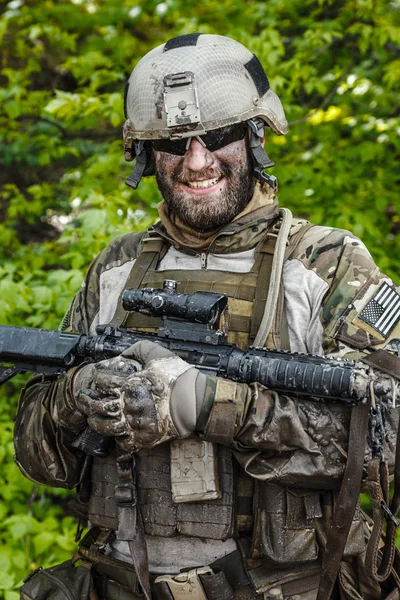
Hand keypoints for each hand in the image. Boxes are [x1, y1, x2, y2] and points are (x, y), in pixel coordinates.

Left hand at [72, 341, 206, 450]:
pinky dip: (117, 439)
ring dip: (95, 422)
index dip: (96, 377)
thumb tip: (123, 353)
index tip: (95, 376)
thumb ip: (138, 349)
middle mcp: (128, 404)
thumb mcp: (158, 353)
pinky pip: (123, 443)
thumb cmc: (178, 378)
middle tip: (82, 398)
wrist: (196, 402)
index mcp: (130, 384)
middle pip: (97, 405)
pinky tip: (117, 433)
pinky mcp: (143, 437)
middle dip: (86, 401)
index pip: (102, 381)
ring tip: (92, 418)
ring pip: (105, 426)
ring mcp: (134, 423)